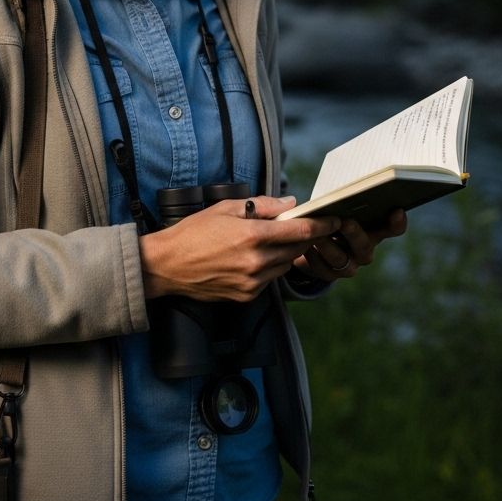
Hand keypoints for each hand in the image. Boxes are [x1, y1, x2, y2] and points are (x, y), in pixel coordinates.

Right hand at [140, 196, 339, 301]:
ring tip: (270, 240)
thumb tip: (290, 204)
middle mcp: (256, 262)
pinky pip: (269, 279)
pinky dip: (269, 267)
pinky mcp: (246, 296)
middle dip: (303, 237)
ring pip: (284, 266)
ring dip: (285, 253)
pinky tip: (253, 257)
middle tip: (302, 226)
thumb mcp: (226, 209)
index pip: (299, 231)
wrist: (167, 266)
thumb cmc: (193, 232)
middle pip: (296, 250)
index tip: (335, 220)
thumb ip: (262, 206)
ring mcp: (252, 283)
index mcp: (252, 236)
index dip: (321, 226)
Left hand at [292, 208, 406, 281]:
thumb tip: (336, 192)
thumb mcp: (337, 208)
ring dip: (327, 245)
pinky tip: (304, 246)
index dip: (397, 222)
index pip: (392, 229)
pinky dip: (312, 257)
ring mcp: (349, 265)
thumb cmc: (328, 217)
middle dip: (354, 233)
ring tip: (316, 234)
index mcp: (373, 231)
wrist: (310, 243)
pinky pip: (322, 268)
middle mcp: (364, 250)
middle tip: (344, 221)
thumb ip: (342, 202)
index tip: (397, 210)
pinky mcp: (330, 275)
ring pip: (340, 258)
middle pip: (364, 245)